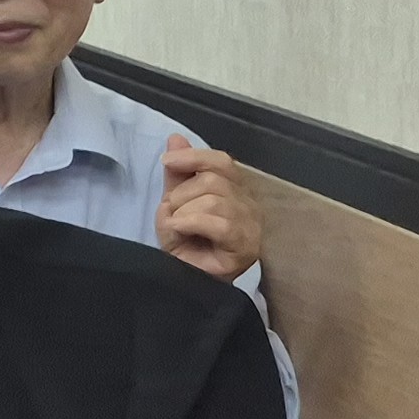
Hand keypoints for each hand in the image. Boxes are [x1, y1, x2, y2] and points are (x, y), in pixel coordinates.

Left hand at [158, 138, 264, 280]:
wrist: (183, 280)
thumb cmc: (184, 244)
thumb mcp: (174, 203)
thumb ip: (177, 173)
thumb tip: (175, 139)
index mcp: (236, 191)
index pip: (223, 162)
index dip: (195, 157)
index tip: (166, 161)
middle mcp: (250, 206)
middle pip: (214, 180)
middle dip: (181, 195)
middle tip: (171, 213)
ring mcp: (251, 228)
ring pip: (215, 200)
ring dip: (183, 211)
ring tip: (177, 227)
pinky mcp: (246, 248)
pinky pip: (220, 223)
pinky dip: (191, 222)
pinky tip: (180, 230)